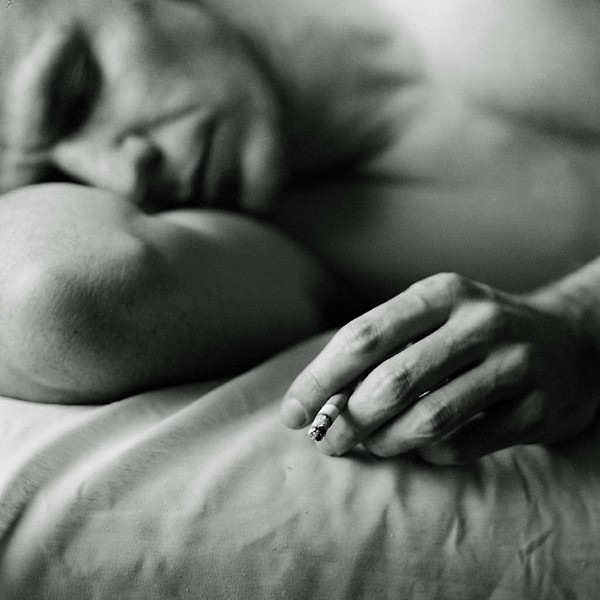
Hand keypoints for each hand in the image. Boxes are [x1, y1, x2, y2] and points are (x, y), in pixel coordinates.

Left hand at [281, 273, 599, 463]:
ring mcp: (514, 363)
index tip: (293, 414)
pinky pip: (465, 444)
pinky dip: (430, 454)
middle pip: (392, 381)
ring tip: (372, 447)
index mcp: (439, 294)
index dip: (320, 379)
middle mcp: (478, 322)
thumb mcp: (431, 320)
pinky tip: (422, 449)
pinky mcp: (538, 407)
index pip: (363, 337)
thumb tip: (316, 399)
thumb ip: (380, 350)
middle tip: (328, 443)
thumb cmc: (475, 335)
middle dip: (348, 420)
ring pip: (429, 418)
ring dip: (386, 442)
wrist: (571, 344)